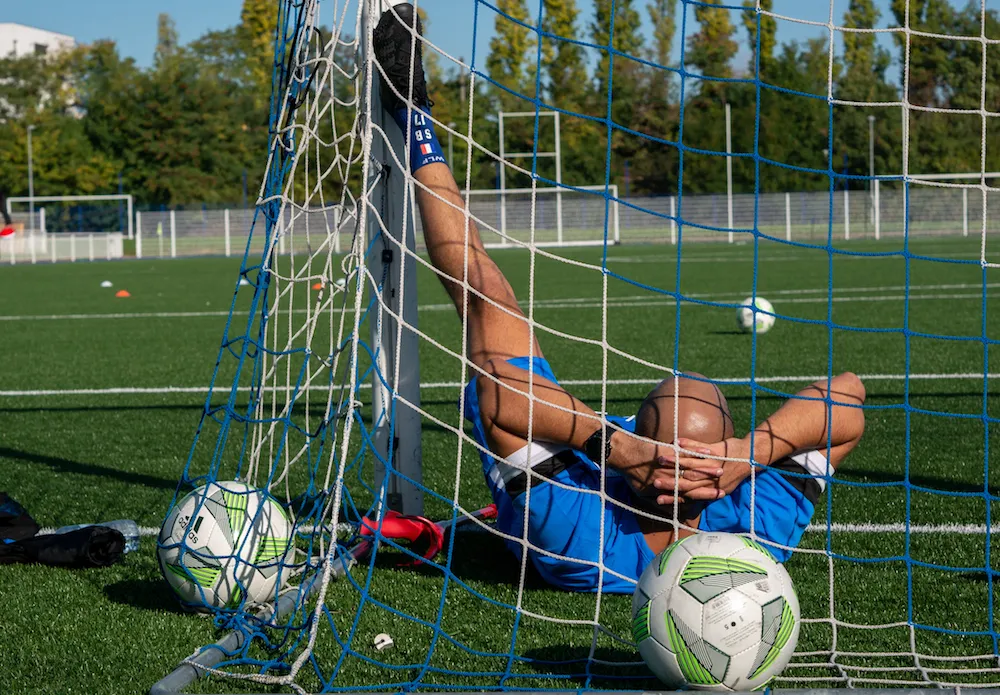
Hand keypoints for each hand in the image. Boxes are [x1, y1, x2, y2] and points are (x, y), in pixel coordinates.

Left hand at [612, 434, 727, 504]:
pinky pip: (685, 452)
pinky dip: (697, 451)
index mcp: (667, 489)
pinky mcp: (668, 450)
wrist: (623, 456)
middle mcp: (671, 478)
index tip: (719, 495)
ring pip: (693, 468)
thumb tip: (666, 509)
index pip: (690, 495)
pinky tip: (708, 451)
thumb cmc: (631, 476)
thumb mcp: (642, 493)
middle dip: (711, 484)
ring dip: (708, 469)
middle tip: (724, 485)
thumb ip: (656, 502)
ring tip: (721, 469)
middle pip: (695, 483)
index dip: (705, 496)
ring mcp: (670, 464)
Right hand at [652, 437, 756, 505]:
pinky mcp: (716, 452)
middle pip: (686, 482)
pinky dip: (688, 444)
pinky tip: (675, 441)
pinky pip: (699, 447)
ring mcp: (713, 464)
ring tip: (658, 459)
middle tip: (653, 482)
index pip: (687, 495)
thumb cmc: (735, 472)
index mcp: (711, 489)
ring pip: (690, 464)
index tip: (657, 498)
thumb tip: (689, 497)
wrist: (752, 458)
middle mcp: (711, 479)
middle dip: (669, 482)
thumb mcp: (722, 485)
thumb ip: (704, 490)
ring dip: (673, 461)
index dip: (672, 497)